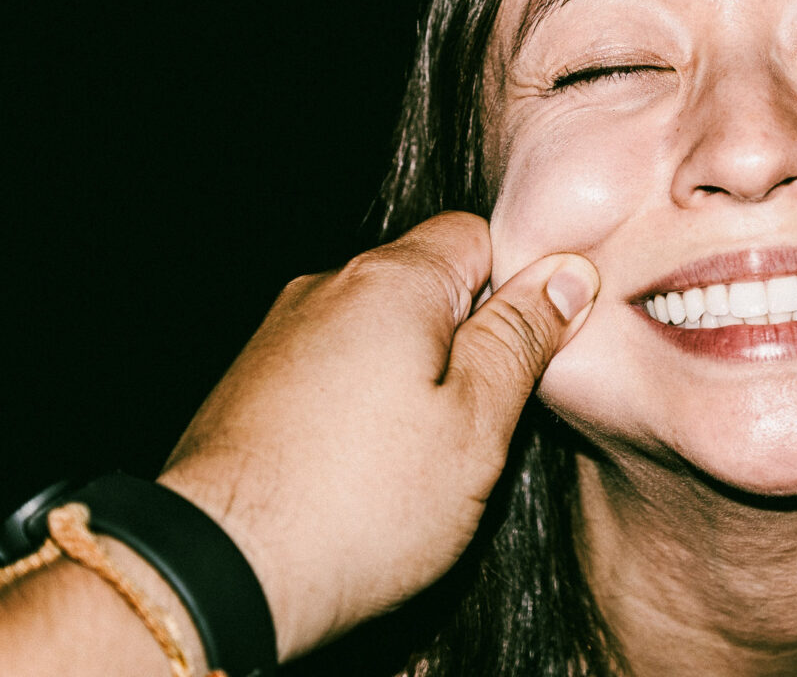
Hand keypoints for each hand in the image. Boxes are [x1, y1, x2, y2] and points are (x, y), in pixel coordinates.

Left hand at [156, 212, 597, 659]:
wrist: (218, 573)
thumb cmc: (359, 504)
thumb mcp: (476, 423)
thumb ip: (521, 339)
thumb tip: (568, 276)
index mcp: (391, 281)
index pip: (476, 234)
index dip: (517, 286)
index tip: (532, 348)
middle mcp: (326, 289)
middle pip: (425, 284)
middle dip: (464, 339)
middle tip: (483, 419)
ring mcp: (280, 336)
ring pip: (376, 332)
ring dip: (411, 377)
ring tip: (420, 457)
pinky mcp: (250, 386)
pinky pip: (330, 370)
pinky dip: (360, 405)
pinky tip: (365, 468)